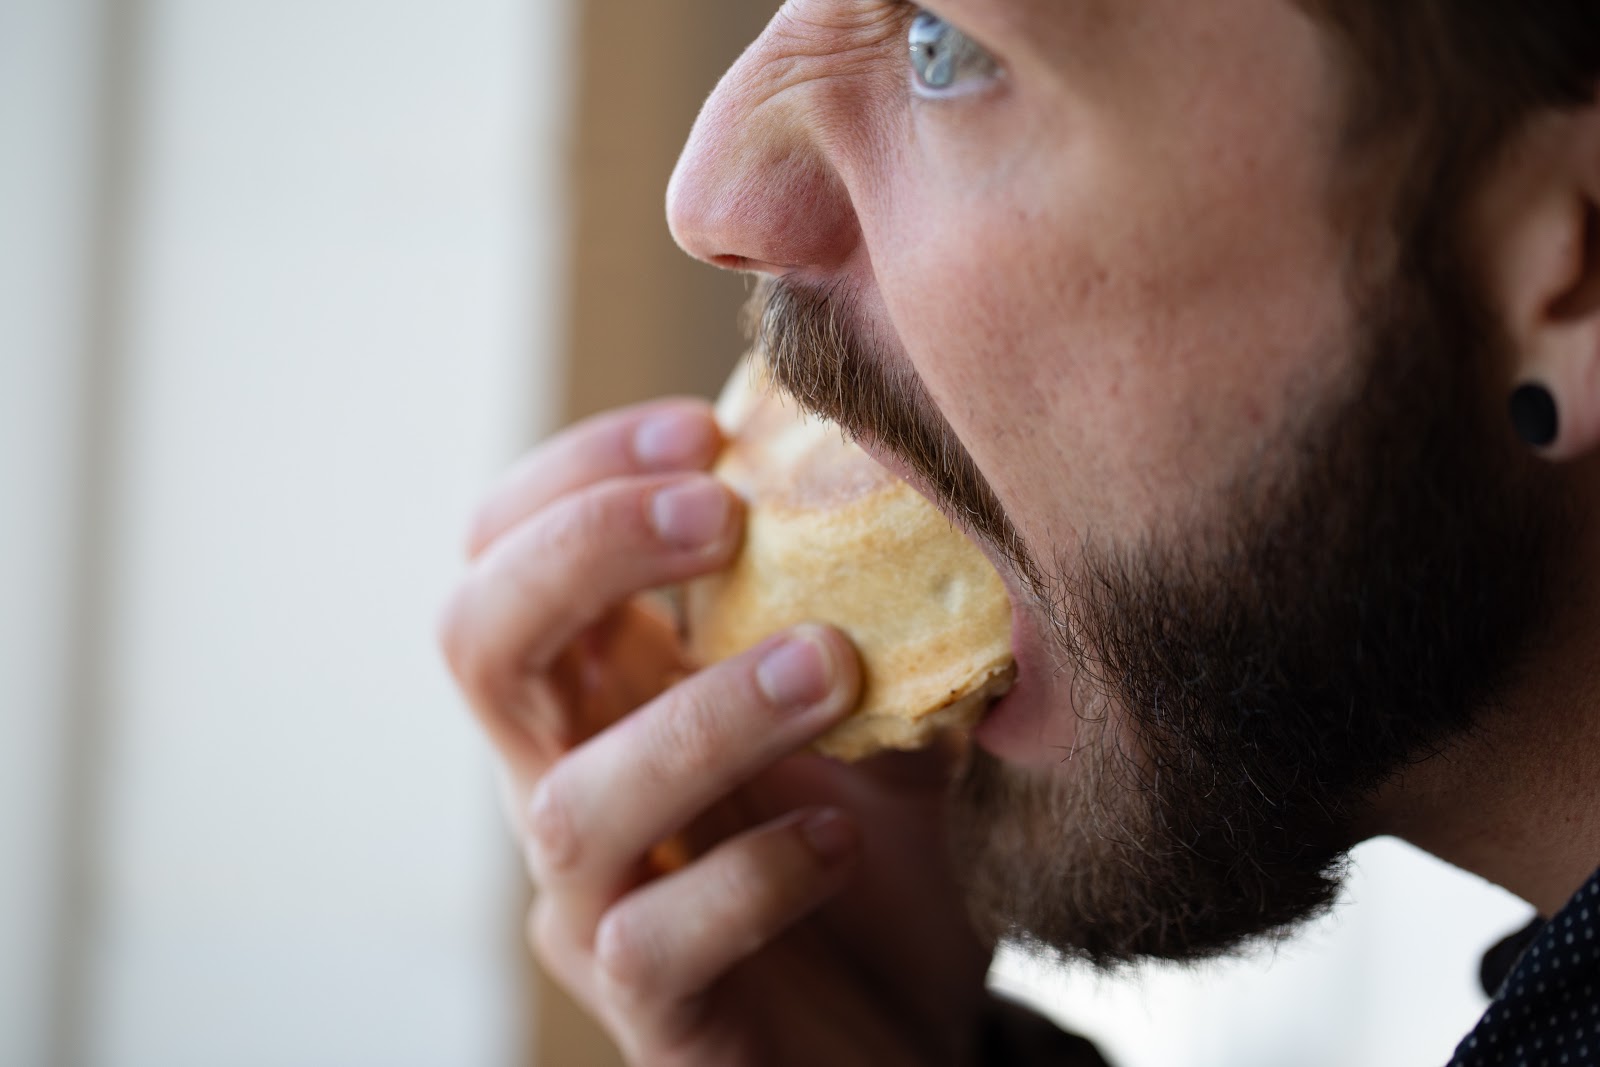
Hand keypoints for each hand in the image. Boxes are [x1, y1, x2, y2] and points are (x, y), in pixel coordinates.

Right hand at [438, 398, 995, 1065]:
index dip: (578, 475)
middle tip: (722, 512)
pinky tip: (840, 836)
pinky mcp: (648, 1007)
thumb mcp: (878, 715)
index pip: (509, 552)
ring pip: (572, 800)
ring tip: (832, 668)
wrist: (901, 1039)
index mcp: (608, 690)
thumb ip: (876, 616)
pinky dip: (753, 875)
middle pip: (478, 643)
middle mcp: (571, 780)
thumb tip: (926, 495)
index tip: (706, 431)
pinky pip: (652, 940)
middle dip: (583, 551)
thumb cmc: (870, 857)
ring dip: (702, 714)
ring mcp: (594, 900)